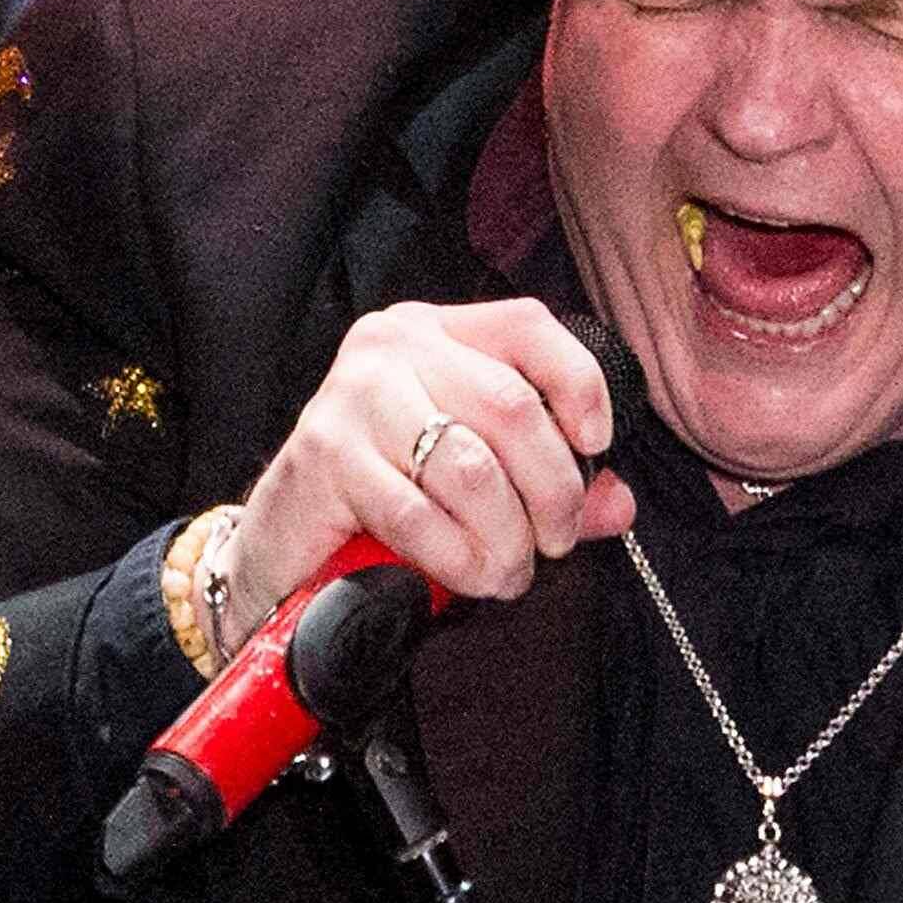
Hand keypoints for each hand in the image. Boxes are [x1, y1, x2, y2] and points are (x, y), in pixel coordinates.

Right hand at [222, 298, 635, 632]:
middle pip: (511, 406)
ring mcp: (353, 395)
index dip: (578, 385)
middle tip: (553, 542)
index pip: (527, 325)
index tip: (596, 446)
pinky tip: (470, 577)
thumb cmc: (385, 504)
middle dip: (551, 490)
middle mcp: (392, 346)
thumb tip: (619, 502)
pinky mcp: (325, 453)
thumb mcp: (475, 481)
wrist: (283, 548)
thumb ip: (548, 482)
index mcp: (436, 333)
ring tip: (508, 571)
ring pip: (470, 467)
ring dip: (506, 536)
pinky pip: (419, 514)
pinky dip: (458, 557)